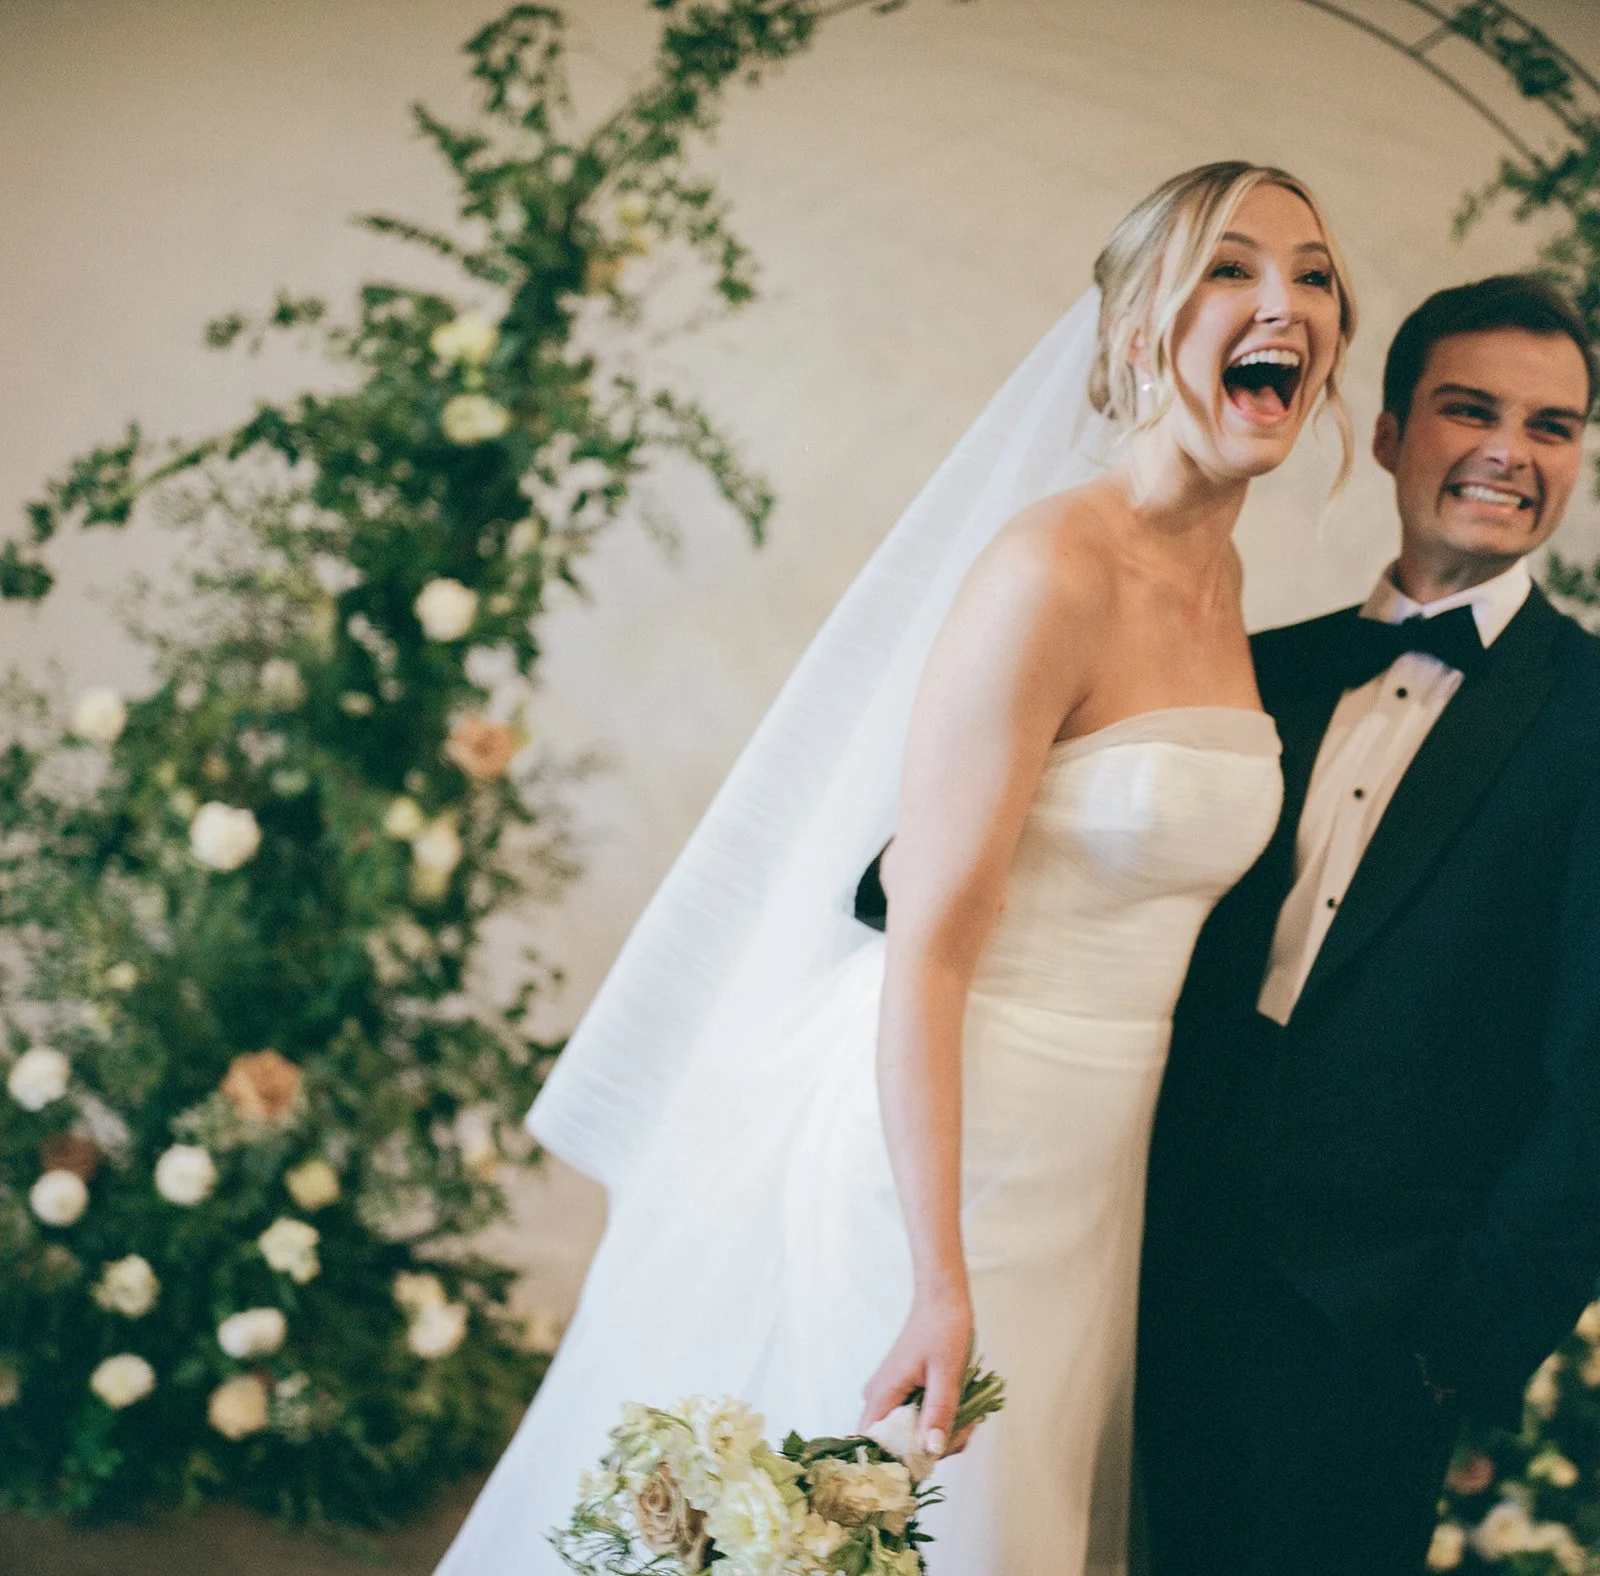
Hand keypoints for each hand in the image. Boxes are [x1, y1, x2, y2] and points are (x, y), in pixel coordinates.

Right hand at [858, 1288, 972, 1456]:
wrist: (942, 1298)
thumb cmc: (943, 1329)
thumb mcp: (947, 1373)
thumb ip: (939, 1412)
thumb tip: (931, 1451)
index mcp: (882, 1395)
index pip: (874, 1447)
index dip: (899, 1462)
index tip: (933, 1458)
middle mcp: (878, 1398)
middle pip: (897, 1445)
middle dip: (933, 1447)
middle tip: (963, 1429)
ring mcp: (890, 1394)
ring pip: (911, 1433)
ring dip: (941, 1432)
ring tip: (968, 1414)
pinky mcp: (902, 1390)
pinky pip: (917, 1418)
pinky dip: (939, 1419)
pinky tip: (960, 1406)